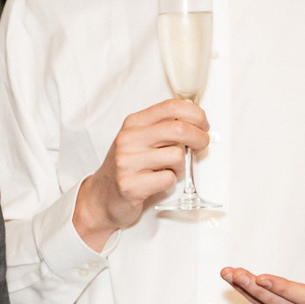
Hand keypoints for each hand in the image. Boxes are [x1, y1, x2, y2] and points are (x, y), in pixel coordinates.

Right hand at [74, 100, 208, 249]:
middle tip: (201, 145)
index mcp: (133, 123)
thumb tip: (197, 123)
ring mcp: (127, 162)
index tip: (203, 125)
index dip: (195, 114)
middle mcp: (128, 139)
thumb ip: (163, 128)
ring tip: (168, 169)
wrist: (101, 196)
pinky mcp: (130, 185)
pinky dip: (169, 182)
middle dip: (199, 138)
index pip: (171, 107)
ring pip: (176, 156)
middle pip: (178, 129)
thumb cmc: (127, 166)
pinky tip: (157, 182)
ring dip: (181, 166)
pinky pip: (168, 179)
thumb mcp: (140, 138)